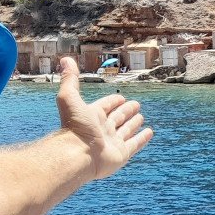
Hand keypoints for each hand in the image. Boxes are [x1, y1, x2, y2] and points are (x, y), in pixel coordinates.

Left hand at [55, 57, 152, 180]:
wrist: (78, 155)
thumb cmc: (74, 127)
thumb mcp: (69, 98)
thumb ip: (70, 80)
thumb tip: (65, 59)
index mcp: (92, 116)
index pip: (105, 106)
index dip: (112, 101)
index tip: (120, 97)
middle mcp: (103, 129)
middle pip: (117, 117)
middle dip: (126, 111)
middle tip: (135, 104)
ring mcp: (113, 142)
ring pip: (126, 130)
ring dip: (133, 124)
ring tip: (141, 117)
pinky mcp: (122, 154)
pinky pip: (135, 144)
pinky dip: (142, 139)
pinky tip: (149, 132)